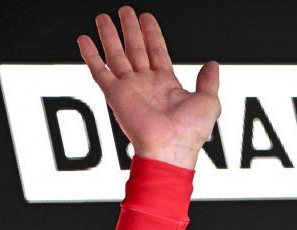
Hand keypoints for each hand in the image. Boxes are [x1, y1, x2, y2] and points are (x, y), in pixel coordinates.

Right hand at [77, 7, 220, 169]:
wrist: (170, 148)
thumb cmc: (190, 131)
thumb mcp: (209, 101)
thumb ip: (209, 81)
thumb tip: (212, 64)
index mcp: (166, 84)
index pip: (157, 52)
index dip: (152, 34)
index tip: (146, 17)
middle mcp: (146, 84)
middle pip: (135, 49)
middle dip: (130, 29)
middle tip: (124, 11)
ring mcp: (129, 89)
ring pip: (116, 55)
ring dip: (109, 36)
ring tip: (103, 17)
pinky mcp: (115, 95)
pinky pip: (99, 71)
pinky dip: (90, 55)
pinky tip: (83, 39)